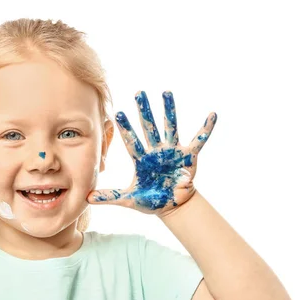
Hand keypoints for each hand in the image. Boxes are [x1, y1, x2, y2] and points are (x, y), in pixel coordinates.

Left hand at [87, 90, 215, 217]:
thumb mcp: (129, 200)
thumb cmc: (150, 200)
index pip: (131, 141)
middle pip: (149, 127)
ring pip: (170, 127)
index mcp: (141, 160)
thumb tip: (86, 198)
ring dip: (169, 110)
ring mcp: (172, 151)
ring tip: (166, 92)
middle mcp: (156, 151)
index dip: (125, 128)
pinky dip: (206, 128)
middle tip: (138, 93)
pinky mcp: (189, 156)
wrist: (172, 206)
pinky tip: (212, 114)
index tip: (116, 113)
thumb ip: (110, 197)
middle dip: (144, 111)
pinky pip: (199, 140)